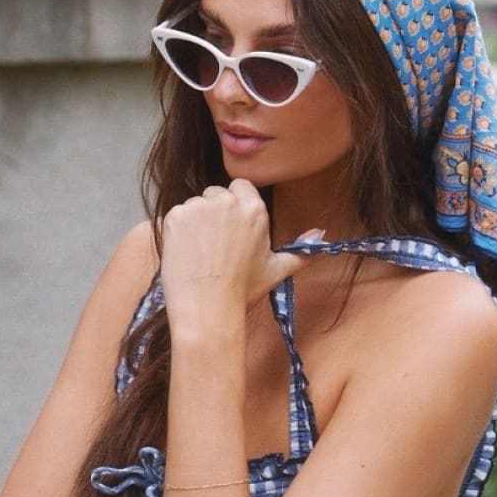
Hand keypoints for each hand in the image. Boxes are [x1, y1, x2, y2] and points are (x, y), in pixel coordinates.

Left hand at [160, 180, 320, 331]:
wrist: (207, 308)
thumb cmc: (243, 291)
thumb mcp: (277, 271)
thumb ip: (301, 250)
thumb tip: (320, 234)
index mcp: (254, 209)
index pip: (241, 188)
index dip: (235, 207)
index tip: (232, 230)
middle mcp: (227, 201)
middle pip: (216, 194)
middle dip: (215, 213)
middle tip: (216, 246)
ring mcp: (199, 206)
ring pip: (195, 204)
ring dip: (195, 222)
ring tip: (200, 253)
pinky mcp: (175, 215)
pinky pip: (176, 215)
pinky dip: (178, 231)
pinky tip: (186, 253)